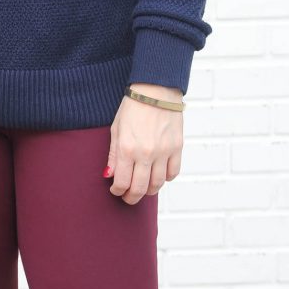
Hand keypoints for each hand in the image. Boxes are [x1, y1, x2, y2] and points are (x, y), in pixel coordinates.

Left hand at [104, 82, 183, 204]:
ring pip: (158, 184)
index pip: (123, 182)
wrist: (155, 90)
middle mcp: (146, 153)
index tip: (116, 190)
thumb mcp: (116, 130)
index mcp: (128, 149)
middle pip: (140, 188)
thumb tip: (110, 176)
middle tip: (128, 198)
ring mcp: (164, 151)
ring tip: (142, 188)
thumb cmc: (132, 108)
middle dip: (132, 197)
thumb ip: (113, 156)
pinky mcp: (177, 147)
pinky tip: (158, 175)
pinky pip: (173, 173)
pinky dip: (166, 178)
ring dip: (149, 190)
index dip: (118, 191)